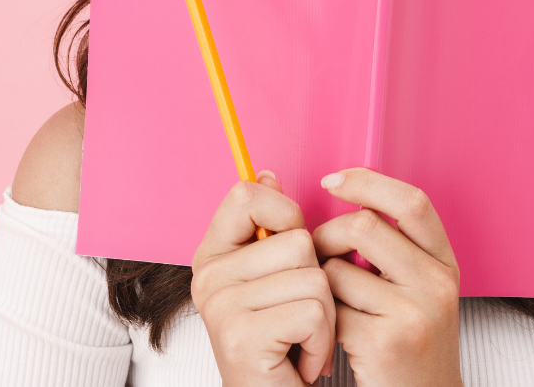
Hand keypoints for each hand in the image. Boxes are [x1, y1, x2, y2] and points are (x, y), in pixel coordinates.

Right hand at [192, 172, 335, 385]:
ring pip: (313, 276)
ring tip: (300, 339)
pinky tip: (301, 359)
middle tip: (297, 316)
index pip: (246, 194)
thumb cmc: (281, 344)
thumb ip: (269, 227)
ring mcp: (222, 306)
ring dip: (324, 316)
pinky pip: (314, 311)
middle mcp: (209, 276)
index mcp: (213, 254)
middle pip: (297, 240)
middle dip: (316, 280)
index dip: (283, 211)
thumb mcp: (273, 278)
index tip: (288, 247)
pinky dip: (322, 341)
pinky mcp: (242, 336)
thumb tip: (267, 174)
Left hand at [313, 168, 461, 386]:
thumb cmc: (409, 341)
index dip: (368, 181)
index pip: (411, 202)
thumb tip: (336, 188)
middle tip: (318, 255)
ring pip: (338, 268)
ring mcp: (415, 314)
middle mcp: (437, 283)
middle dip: (326, 235)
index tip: (332, 180)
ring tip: (328, 300)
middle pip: (364, 226)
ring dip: (320, 281)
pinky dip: (320, 315)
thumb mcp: (416, 286)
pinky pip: (331, 308)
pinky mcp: (386, 343)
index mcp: (444, 262)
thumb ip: (391, 244)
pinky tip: (330, 331)